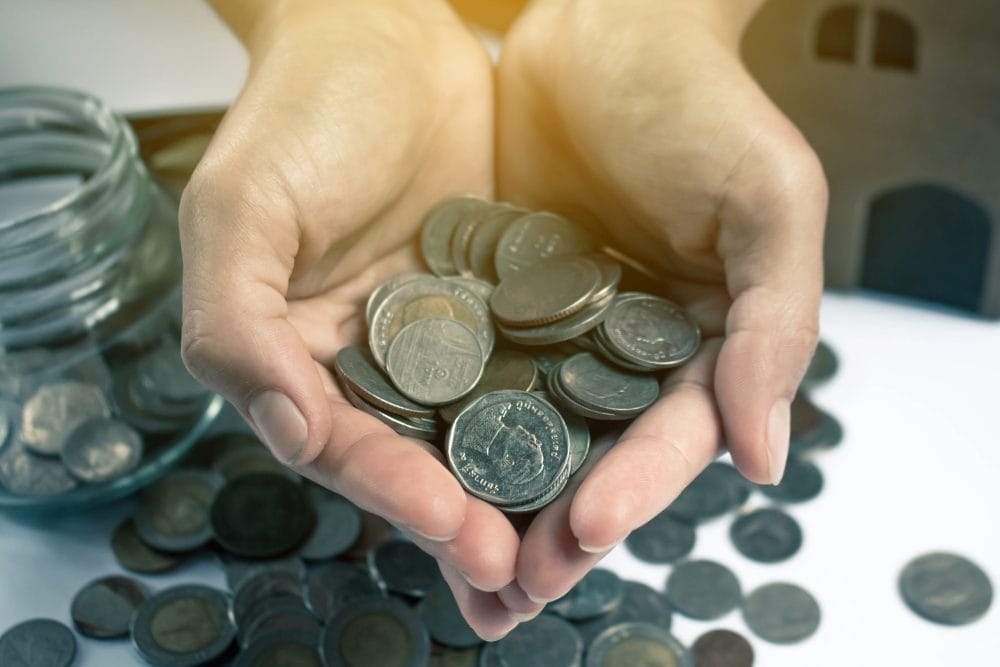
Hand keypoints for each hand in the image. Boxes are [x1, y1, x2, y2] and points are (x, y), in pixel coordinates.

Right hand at [180, 0, 520, 637]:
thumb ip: (236, 324)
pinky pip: (537, 363)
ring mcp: (443, 335)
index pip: (347, 443)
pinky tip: (607, 450)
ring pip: (485, 429)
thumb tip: (288, 435)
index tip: (458, 528)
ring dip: (524, 491)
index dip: (397, 491)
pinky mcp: (504, 301)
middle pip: (420, 458)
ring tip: (572, 547)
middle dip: (470, 519)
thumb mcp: (241, 208)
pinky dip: (566, 410)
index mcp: (300, 354)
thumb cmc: (301, 109)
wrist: (386, 30)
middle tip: (525, 574)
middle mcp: (373, 359)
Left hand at [496, 0, 826, 602]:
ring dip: (493, 497)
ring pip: (524, 431)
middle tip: (512, 586)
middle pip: (594, 455)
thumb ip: (776, 322)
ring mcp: (558, 332)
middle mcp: (629, 352)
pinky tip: (411, 463)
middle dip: (554, 524)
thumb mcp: (767, 197)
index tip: (587, 529)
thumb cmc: (698, 100)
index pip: (672, 435)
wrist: (601, 22)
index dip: (636, 488)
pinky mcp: (492, 301)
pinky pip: (466, 369)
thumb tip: (765, 456)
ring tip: (460, 560)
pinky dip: (444, 420)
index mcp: (705, 342)